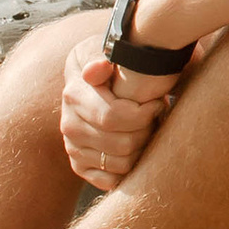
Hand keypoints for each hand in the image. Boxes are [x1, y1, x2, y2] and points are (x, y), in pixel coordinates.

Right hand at [59, 30, 178, 192]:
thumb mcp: (105, 48)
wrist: (93, 81)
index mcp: (74, 95)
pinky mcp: (79, 165)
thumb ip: (103, 57)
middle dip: (148, 131)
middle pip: (122, 144)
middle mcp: (69, 125)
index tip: (160, 101)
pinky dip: (129, 168)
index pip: (114, 117)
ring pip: (121, 164)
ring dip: (142, 149)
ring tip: (148, 129)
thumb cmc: (110, 62)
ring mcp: (73, 148)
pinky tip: (137, 148)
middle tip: (157, 117)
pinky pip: (110, 180)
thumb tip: (99, 68)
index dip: (145, 114)